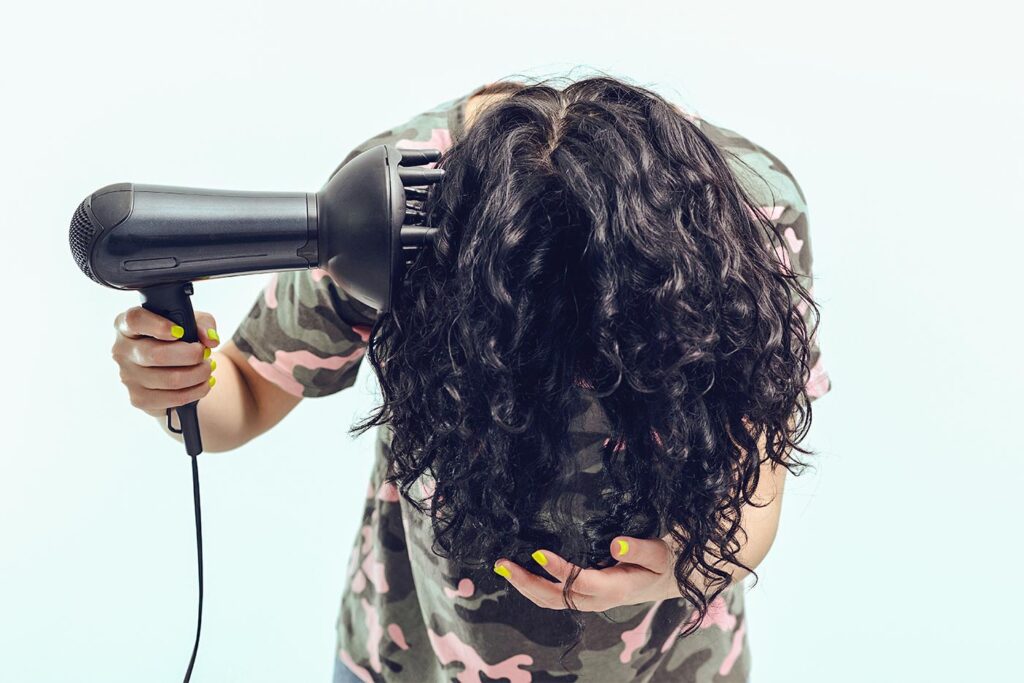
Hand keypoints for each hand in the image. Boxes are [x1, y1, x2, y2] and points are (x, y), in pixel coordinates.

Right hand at [111, 306, 220, 417]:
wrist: (172, 370)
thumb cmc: (179, 339)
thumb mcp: (193, 323)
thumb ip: (203, 324)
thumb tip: (210, 339)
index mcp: (127, 326)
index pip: (135, 321)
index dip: (158, 326)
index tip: (180, 331)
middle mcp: (122, 350)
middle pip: (156, 354)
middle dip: (190, 355)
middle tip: (205, 353)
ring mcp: (127, 377)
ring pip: (169, 379)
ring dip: (198, 374)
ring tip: (207, 368)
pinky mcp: (138, 399)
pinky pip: (174, 398)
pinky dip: (196, 391)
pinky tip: (203, 383)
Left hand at [493, 535, 683, 611]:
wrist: (665, 579)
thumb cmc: (661, 562)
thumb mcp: (658, 552)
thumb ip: (639, 548)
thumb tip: (615, 544)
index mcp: (615, 588)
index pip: (580, 581)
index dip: (559, 570)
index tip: (538, 553)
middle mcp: (597, 599)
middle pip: (556, 597)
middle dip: (527, 582)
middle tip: (503, 564)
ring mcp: (588, 601)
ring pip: (551, 601)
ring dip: (525, 586)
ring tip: (503, 568)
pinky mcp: (582, 597)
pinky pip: (554, 598)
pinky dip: (533, 588)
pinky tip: (519, 573)